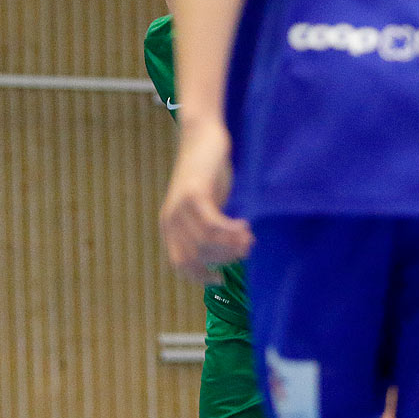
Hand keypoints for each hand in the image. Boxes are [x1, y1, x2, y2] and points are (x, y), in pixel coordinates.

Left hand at [160, 118, 253, 285]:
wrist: (202, 137)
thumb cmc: (208, 173)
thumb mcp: (206, 208)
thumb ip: (210, 230)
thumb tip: (229, 255)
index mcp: (169, 228)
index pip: (180, 264)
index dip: (200, 276)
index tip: (221, 280)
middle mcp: (170, 221)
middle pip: (196, 257)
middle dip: (224, 259)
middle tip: (246, 250)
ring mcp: (179, 208)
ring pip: (205, 243)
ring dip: (230, 246)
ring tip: (249, 239)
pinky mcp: (194, 195)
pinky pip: (212, 225)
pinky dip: (230, 231)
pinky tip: (244, 227)